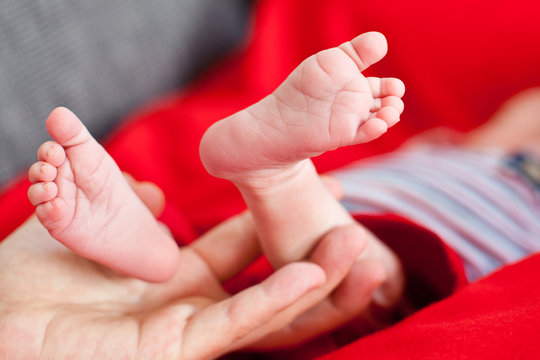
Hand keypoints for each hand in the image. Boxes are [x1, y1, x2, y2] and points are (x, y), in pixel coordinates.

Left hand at [0, 180, 373, 358]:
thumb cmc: (30, 276)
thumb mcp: (88, 220)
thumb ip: (124, 200)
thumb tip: (151, 189)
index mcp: (173, 272)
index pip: (241, 241)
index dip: (276, 214)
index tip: (313, 186)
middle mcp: (190, 300)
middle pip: (265, 275)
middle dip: (310, 251)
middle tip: (353, 222)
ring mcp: (188, 327)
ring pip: (264, 305)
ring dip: (312, 280)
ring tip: (354, 249)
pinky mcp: (177, 349)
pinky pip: (236, 322)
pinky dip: (276, 300)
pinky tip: (313, 276)